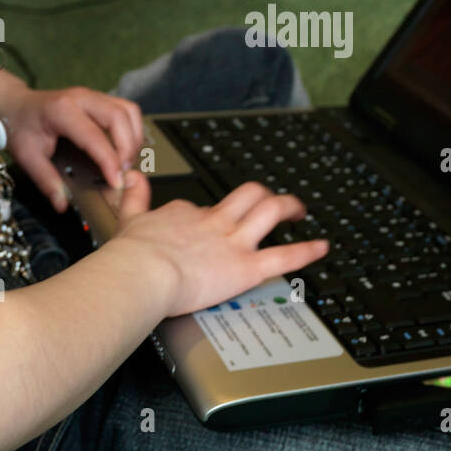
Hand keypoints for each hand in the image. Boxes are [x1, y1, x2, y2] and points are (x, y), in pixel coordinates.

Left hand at [0, 85, 143, 211]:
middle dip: (128, 148)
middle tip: (123, 172)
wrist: (15, 105)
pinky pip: (127, 110)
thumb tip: (62, 204)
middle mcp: (82, 98)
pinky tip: (124, 148)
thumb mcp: (26, 157)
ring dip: (133, 137)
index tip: (117, 182)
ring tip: (125, 161)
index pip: (94, 137)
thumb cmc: (20, 127)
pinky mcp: (100, 99)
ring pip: (128, 111)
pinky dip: (132, 130)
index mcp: (61, 111)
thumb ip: (46, 181)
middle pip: (119, 117)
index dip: (109, 161)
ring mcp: (93, 96)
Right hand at [105, 169, 329, 316]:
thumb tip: (132, 177)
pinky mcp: (247, 267)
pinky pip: (284, 256)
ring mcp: (234, 242)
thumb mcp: (129, 217)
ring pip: (271, 212)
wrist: (141, 274)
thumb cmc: (132, 256)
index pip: (208, 206)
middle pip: (250, 195)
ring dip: (290, 208)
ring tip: (301, 211)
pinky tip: (322, 247)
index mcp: (188, 214)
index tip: (214, 224)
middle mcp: (216, 222)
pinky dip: (307, 251)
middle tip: (277, 202)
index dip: (214, 214)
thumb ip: (134, 197)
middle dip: (266, 195)